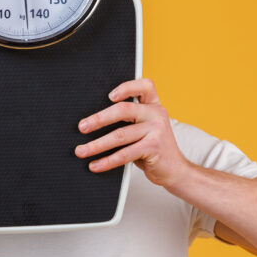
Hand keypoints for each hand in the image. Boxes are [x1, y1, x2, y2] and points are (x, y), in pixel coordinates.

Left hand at [75, 78, 189, 188]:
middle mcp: (157, 114)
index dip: (126, 87)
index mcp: (154, 105)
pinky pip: (124, 154)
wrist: (175, 170)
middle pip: (124, 110)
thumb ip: (129, 120)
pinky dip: (107, 161)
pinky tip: (95, 165)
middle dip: (99, 119)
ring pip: (120, 135)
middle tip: (82, 127)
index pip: (145, 86)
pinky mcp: (154, 148)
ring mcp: (157, 130)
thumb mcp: (145, 128)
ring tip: (81, 151)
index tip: (109, 96)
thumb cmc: (153, 148)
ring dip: (96, 145)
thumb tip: (92, 122)